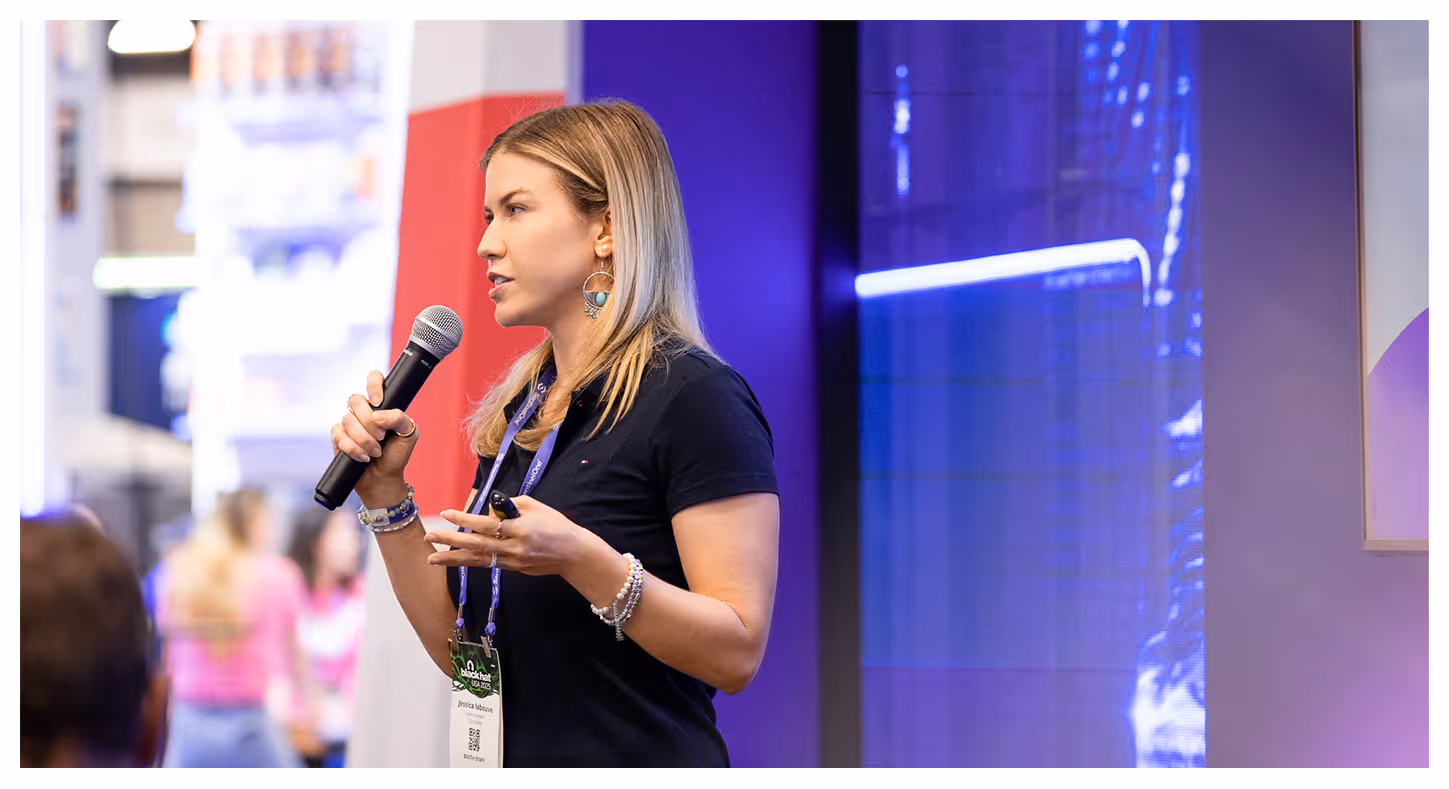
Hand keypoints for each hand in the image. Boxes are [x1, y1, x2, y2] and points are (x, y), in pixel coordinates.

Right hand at [329, 369, 417, 501]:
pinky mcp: (338, 438)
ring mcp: (349, 424)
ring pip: (348, 419)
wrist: (384, 478)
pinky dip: (354, 448)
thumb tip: (377, 416)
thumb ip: (398, 418)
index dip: (373, 384)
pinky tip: (363, 457)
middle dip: (369, 421)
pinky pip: (339, 435)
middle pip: (355, 399)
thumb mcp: (408, 433)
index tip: (378, 401)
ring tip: (375, 452)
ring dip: (364, 439)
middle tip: (382, 437)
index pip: (374, 379)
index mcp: (381, 405)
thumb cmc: (397, 454)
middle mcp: (363, 411)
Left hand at [424, 496, 599, 578]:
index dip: (465, 519)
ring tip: (432, 558)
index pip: (486, 524)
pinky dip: (470, 561)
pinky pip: (488, 563)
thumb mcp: (536, 507)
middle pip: (477, 545)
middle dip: (450, 542)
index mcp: (520, 528)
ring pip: (478, 560)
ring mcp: (513, 562)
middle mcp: (514, 547)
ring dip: (453, 559)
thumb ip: (510, 506)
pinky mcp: (513, 570)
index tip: (446, 513)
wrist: (574, 554)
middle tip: (429, 538)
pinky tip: (455, 560)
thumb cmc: (556, 525)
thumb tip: (489, 511)